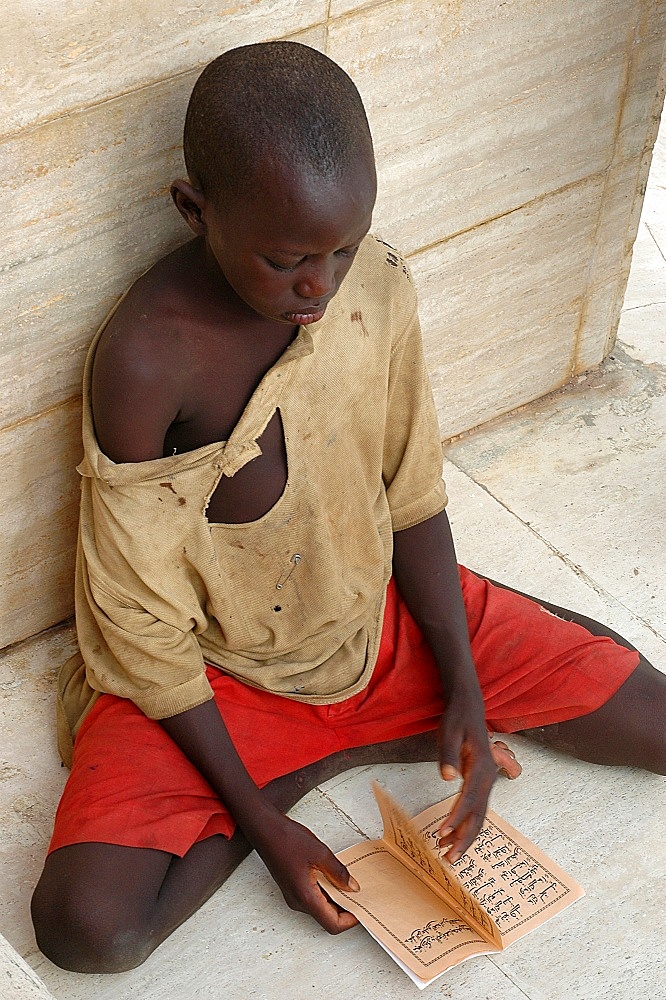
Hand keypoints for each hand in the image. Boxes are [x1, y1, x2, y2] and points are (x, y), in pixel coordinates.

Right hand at [252, 813, 359, 933]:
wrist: (264, 829)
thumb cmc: (287, 840)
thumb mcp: (321, 853)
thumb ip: (339, 873)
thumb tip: (353, 888)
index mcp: (306, 897)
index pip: (333, 924)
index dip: (350, 920)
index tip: (363, 908)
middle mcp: (298, 902)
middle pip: (327, 918)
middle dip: (346, 909)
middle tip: (361, 894)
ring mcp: (293, 896)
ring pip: (320, 907)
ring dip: (336, 898)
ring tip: (348, 882)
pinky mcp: (292, 888)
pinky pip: (313, 897)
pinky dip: (326, 891)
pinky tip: (333, 875)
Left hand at [436, 694, 496, 863]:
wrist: (468, 708)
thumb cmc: (457, 719)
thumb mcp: (448, 732)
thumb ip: (448, 754)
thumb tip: (447, 778)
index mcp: (481, 767)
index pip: (468, 799)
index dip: (455, 818)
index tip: (442, 833)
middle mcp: (487, 777)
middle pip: (478, 815)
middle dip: (464, 839)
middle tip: (449, 859)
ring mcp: (486, 781)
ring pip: (478, 815)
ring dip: (464, 836)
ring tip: (447, 854)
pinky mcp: (480, 782)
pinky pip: (475, 808)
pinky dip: (464, 823)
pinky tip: (450, 833)